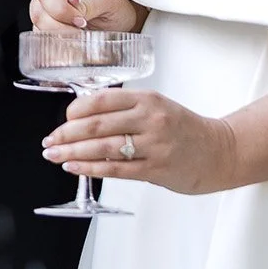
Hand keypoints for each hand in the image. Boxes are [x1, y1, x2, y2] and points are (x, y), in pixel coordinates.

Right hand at [30, 0, 144, 34]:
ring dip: (60, 36)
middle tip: (82, 28)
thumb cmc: (114, 4)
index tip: (81, 20)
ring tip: (80, 35)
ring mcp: (48, 14)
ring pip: (39, 27)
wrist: (122, 22)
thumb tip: (72, 2)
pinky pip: (43, 40)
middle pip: (39, 12)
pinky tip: (74, 43)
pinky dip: (58, 45)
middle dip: (61, 26)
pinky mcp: (50, 31)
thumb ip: (88, 1)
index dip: (62, 10)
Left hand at [43, 87, 238, 194]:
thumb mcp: (155, 106)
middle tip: (49, 140)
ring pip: (104, 148)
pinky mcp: (156, 169)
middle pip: (97, 125)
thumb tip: (82, 117)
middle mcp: (150, 119)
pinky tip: (76, 167)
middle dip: (66, 134)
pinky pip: (117, 169)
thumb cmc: (182, 128)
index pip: (101, 100)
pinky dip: (92, 168)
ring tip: (54, 155)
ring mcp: (154, 145)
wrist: (218, 150)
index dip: (75, 110)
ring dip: (73, 153)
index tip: (63, 119)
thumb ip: (124, 109)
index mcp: (147, 99)